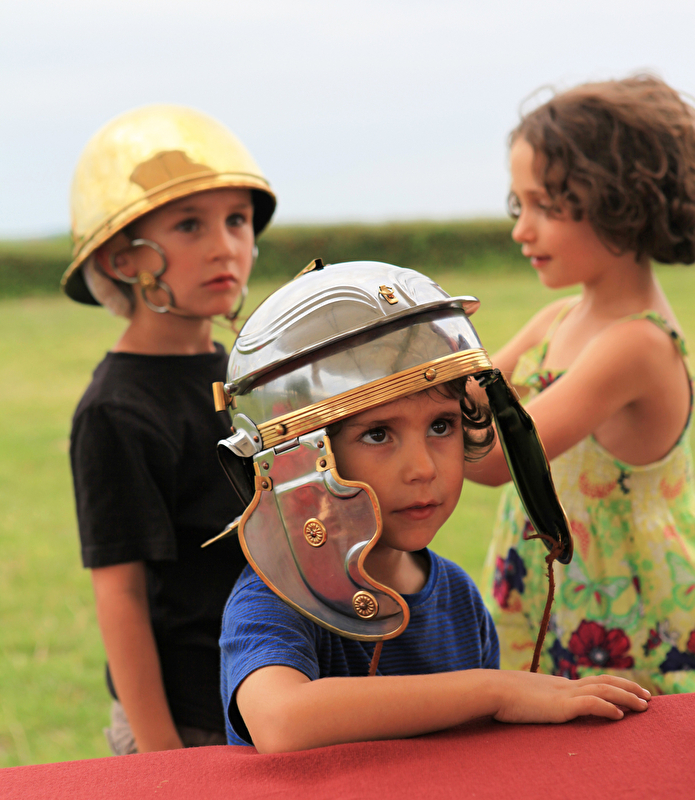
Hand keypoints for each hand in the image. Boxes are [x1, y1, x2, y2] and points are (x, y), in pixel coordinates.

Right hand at [492, 671, 650, 723]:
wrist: (491, 689)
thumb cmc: (501, 695)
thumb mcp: (522, 697)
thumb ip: (532, 699)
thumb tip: (530, 704)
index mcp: (557, 685)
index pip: (592, 681)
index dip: (613, 685)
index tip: (628, 691)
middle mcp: (564, 685)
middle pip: (604, 681)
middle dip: (628, 687)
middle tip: (647, 695)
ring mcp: (563, 694)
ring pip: (603, 690)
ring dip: (627, 697)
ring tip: (643, 705)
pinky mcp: (560, 705)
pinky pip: (590, 704)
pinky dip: (607, 708)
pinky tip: (619, 715)